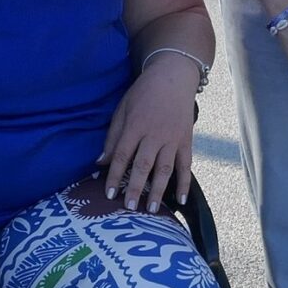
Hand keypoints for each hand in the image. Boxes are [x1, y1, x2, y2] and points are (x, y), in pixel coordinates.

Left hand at [101, 58, 199, 213]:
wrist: (173, 77)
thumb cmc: (143, 94)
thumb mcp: (122, 109)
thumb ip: (112, 137)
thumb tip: (100, 162)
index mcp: (135, 126)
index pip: (122, 155)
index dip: (114, 175)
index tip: (108, 194)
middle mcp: (154, 134)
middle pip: (143, 165)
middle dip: (136, 187)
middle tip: (130, 207)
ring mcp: (173, 139)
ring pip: (165, 168)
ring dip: (159, 190)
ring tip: (153, 209)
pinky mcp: (187, 141)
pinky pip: (186, 165)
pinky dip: (185, 182)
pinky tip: (182, 199)